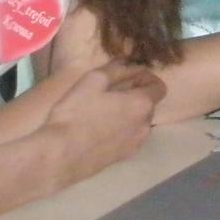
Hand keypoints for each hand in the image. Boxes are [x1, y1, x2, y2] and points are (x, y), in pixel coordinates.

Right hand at [41, 61, 165, 185]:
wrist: (60, 156)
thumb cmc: (76, 114)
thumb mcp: (93, 80)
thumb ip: (116, 68)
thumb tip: (129, 61)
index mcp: (142, 105)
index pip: (160, 87)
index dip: (146, 78)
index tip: (128, 76)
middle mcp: (145, 126)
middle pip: (149, 104)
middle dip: (136, 95)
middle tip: (112, 92)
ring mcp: (135, 145)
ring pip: (140, 122)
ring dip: (129, 113)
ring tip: (105, 111)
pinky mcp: (123, 158)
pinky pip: (130, 137)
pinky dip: (122, 129)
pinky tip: (100, 129)